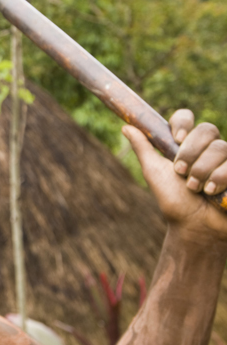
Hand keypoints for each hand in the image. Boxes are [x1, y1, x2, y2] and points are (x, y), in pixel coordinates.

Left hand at [123, 109, 226, 242]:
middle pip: (207, 130)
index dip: (183, 123)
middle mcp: (207, 148)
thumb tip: (126, 126)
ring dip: (203, 171)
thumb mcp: (154, 172)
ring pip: (221, 148)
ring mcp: (226, 159)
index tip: (176, 139)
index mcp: (185, 144)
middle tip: (181, 173)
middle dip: (191, 153)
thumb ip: (144, 148)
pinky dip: (220, 179)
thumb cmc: (174, 201)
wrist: (195, 227)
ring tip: (195, 189)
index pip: (186, 117)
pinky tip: (212, 192)